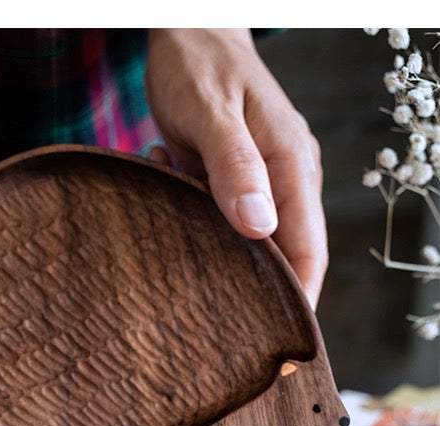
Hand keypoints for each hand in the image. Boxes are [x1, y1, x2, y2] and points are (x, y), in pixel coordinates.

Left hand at [145, 29, 327, 307]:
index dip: (298, 301)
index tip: (278, 344)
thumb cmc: (198, 62)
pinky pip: (219, 217)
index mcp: (291, 165)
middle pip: (282, 255)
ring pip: (246, 239)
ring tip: (174, 225)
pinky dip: (191, 214)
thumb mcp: (211, 111)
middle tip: (213, 320)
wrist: (186, 28)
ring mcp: (263, 180)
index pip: (308, 251)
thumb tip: (259, 228)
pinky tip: (167, 180)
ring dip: (207, 242)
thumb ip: (233, 166)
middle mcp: (285, 178)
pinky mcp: (235, 180)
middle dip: (252, 288)